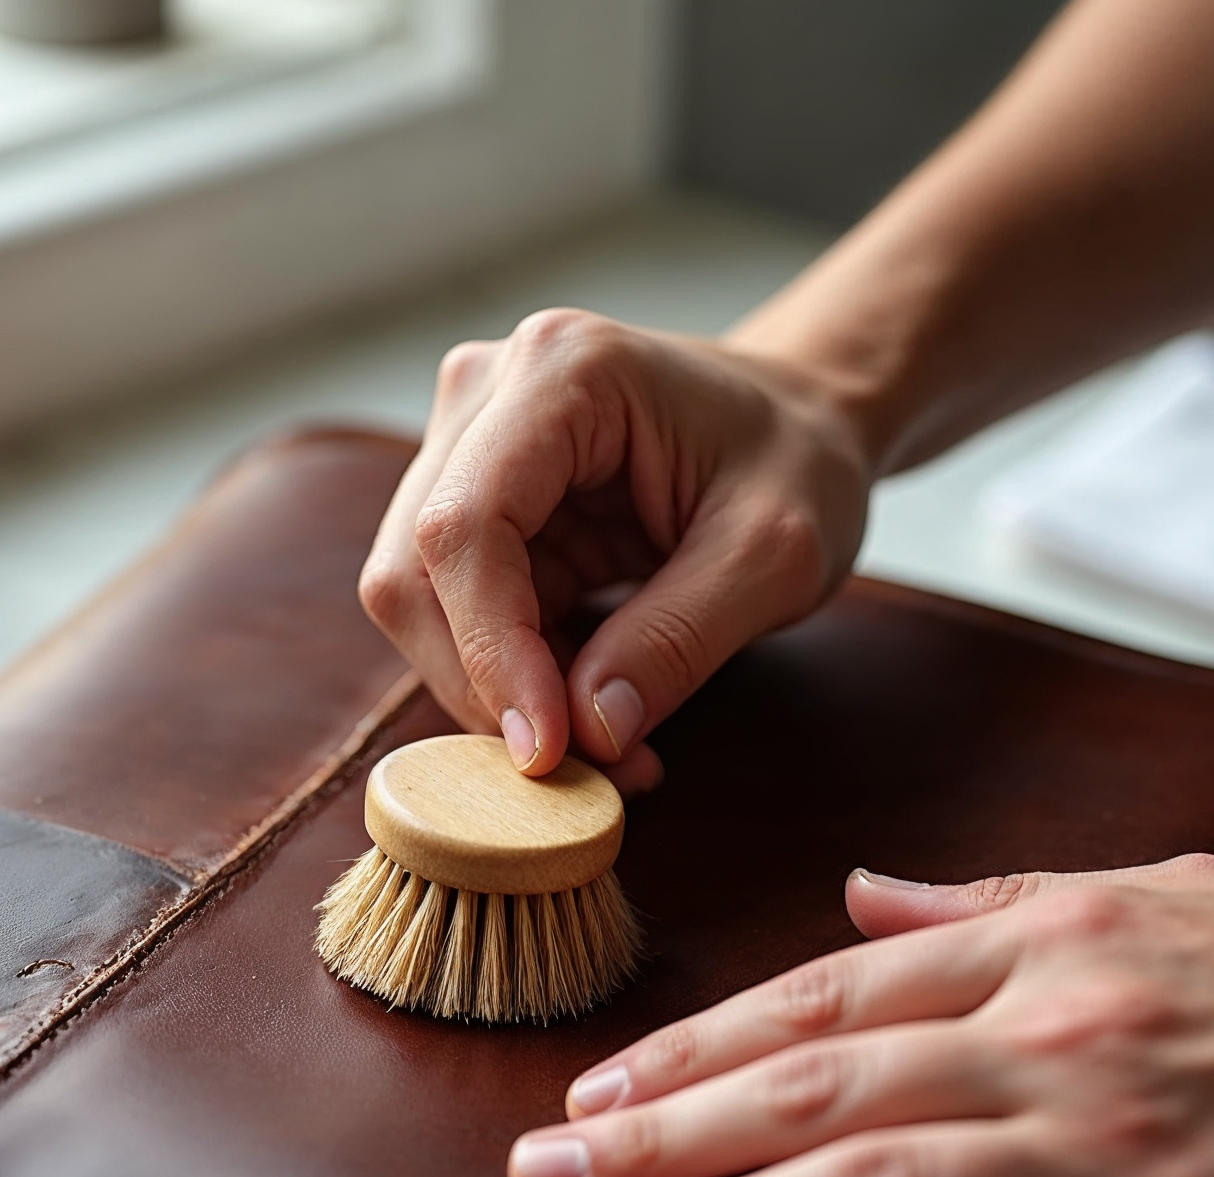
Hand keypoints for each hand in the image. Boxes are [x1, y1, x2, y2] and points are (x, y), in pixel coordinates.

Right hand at [359, 308, 871, 789]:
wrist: (798, 419)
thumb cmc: (798, 457)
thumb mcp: (775, 554)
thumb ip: (680, 641)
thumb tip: (588, 733)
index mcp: (561, 372)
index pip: (466, 528)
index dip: (489, 651)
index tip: (547, 749)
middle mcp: (485, 395)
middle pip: (415, 572)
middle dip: (486, 687)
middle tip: (583, 767)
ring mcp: (465, 447)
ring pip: (421, 604)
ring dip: (497, 695)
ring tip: (607, 747)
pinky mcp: (475, 506)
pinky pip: (458, 616)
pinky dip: (514, 683)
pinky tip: (592, 711)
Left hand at [504, 855, 1213, 1176]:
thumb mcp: (1150, 894)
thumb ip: (986, 900)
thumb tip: (862, 899)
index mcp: (1038, 947)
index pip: (822, 1001)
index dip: (693, 1051)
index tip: (593, 1094)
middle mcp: (1053, 1036)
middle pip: (815, 1089)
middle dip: (660, 1137)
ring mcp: (1116, 1147)